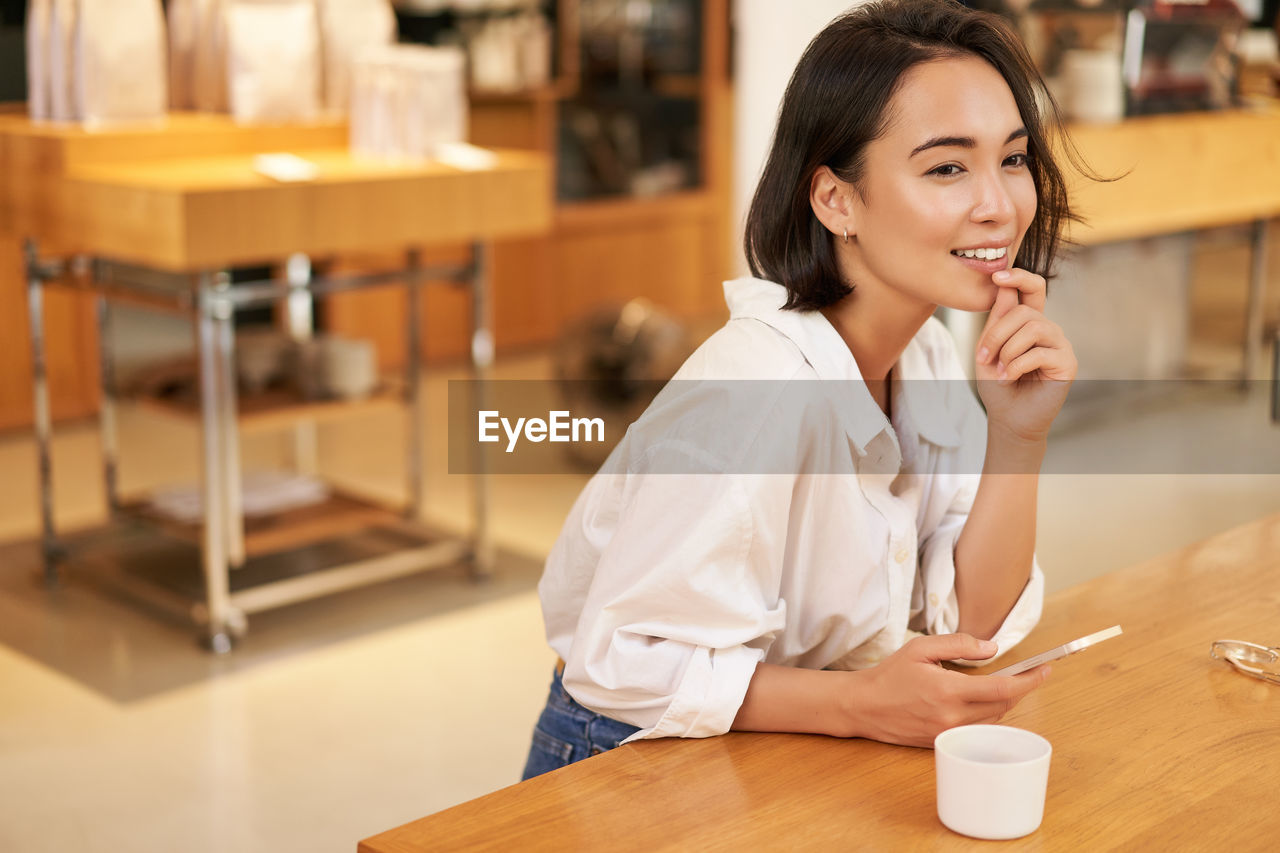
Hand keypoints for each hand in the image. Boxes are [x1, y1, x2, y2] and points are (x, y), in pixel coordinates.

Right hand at [846, 634, 1049, 747]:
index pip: (1002, 688)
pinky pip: (977, 729)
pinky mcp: (943, 742)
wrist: (863, 706)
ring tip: (1008, 683)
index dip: (1029, 680)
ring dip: (1005, 701)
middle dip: (1022, 689)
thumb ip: (958, 645)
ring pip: (993, 719)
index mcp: (948, 691)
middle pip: (1003, 705)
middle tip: (1032, 673)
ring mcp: (949, 733)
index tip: (1045, 670)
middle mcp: (952, 716)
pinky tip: (985, 700)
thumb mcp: (920, 648)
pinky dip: (988, 713)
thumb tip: (992, 648)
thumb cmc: (890, 675)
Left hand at [974, 269, 1076, 443]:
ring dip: (1007, 350)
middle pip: (1024, 311)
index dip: (1019, 277)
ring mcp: (1060, 344)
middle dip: (997, 334)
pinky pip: (1039, 352)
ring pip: (1033, 328)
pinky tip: (1010, 378)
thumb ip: (997, 319)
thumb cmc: (998, 383)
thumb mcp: (988, 348)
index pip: (1033, 288)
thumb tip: (1004, 285)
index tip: (997, 275)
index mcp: (1030, 322)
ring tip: (1001, 370)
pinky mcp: (1067, 363)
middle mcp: (1048, 329)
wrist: (1008, 417)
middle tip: (984, 357)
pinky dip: (1016, 366)